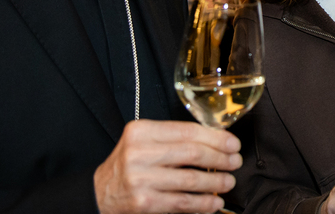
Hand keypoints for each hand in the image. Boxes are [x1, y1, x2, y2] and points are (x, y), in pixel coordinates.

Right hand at [94, 119, 241, 213]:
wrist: (99, 193)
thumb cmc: (129, 164)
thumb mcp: (143, 141)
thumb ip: (173, 138)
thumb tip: (215, 140)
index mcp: (141, 131)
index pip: (187, 131)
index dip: (215, 137)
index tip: (232, 143)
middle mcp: (138, 153)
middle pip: (191, 153)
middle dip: (219, 158)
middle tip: (235, 161)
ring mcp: (140, 179)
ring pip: (189, 179)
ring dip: (215, 182)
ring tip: (228, 182)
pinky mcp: (143, 202)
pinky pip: (181, 202)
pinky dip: (202, 203)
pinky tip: (214, 203)